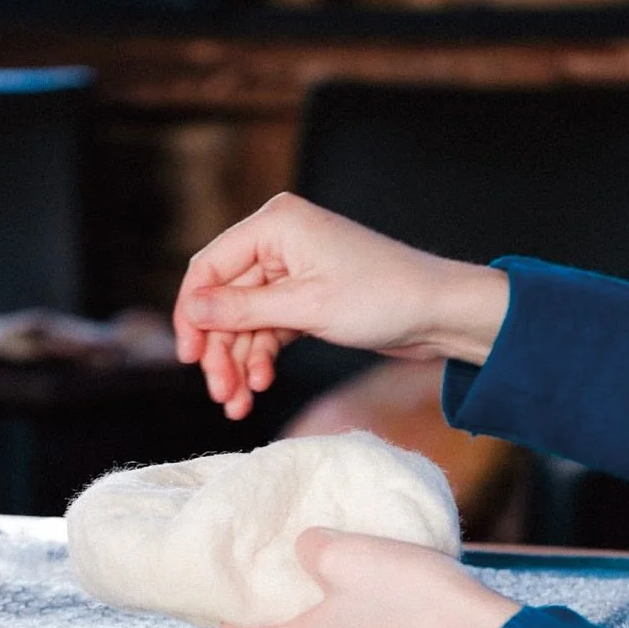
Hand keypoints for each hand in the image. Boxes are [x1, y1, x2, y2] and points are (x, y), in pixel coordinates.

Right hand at [173, 193, 508, 418]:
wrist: (439, 314)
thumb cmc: (382, 297)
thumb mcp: (306, 307)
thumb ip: (243, 309)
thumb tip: (192, 311)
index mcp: (275, 224)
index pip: (209, 266)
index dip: (193, 313)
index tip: (189, 357)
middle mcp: (279, 241)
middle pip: (224, 299)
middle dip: (219, 349)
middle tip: (220, 394)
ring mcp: (292, 271)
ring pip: (244, 320)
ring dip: (238, 362)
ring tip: (238, 403)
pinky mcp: (306, 298)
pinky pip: (268, 328)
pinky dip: (261, 357)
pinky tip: (260, 385)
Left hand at [220, 529, 519, 627]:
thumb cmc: (410, 599)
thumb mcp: (348, 552)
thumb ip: (311, 546)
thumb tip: (306, 549)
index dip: (230, 622)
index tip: (245, 591)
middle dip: (285, 612)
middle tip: (297, 574)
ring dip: (330, 617)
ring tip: (348, 578)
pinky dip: (365, 627)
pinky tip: (387, 597)